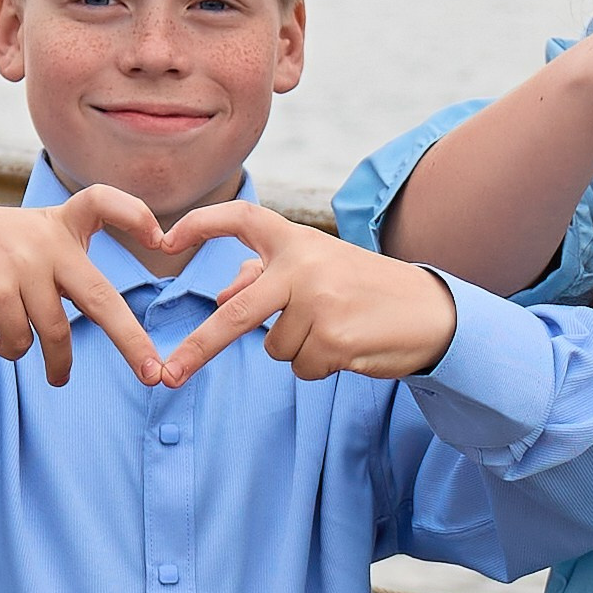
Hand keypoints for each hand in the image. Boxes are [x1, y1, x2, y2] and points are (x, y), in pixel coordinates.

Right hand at [0, 185, 165, 386]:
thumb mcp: (22, 237)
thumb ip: (58, 262)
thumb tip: (98, 315)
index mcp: (56, 222)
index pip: (103, 201)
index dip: (135, 216)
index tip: (162, 238)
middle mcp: (44, 240)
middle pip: (101, 297)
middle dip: (131, 341)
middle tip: (152, 373)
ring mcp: (20, 265)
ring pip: (55, 331)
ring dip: (58, 361)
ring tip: (58, 376)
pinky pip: (19, 340)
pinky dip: (14, 350)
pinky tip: (2, 344)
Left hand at [154, 202, 457, 386]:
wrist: (428, 309)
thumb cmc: (364, 287)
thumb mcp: (317, 268)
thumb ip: (265, 275)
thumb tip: (220, 292)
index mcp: (297, 240)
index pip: (241, 217)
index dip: (200, 224)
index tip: (164, 240)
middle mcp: (304, 266)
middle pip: (235, 312)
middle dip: (197, 348)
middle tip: (167, 375)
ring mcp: (320, 302)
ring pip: (273, 347)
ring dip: (296, 348)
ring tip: (334, 328)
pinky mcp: (335, 338)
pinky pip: (301, 367)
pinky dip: (318, 365)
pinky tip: (346, 345)